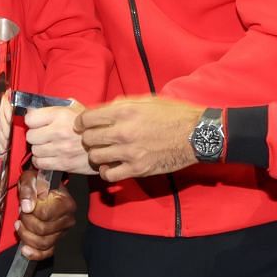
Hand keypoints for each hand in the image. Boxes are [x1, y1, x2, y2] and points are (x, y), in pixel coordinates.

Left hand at [14, 170, 75, 259]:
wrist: (40, 190)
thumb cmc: (38, 184)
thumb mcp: (30, 178)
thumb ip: (29, 188)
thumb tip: (28, 206)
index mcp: (65, 202)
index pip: (44, 214)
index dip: (30, 211)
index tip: (25, 205)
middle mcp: (68, 218)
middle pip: (42, 230)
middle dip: (26, 222)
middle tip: (22, 214)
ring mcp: (62, 231)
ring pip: (43, 243)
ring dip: (26, 235)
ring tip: (21, 224)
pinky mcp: (56, 240)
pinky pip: (47, 253)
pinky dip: (34, 253)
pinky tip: (25, 249)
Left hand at [23, 101, 88, 173]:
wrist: (109, 145)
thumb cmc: (92, 125)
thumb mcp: (75, 109)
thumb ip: (53, 108)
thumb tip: (31, 109)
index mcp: (61, 114)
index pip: (30, 118)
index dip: (32, 120)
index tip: (37, 122)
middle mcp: (59, 131)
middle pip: (30, 136)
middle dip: (35, 136)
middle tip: (44, 136)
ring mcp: (61, 149)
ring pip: (34, 151)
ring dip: (39, 149)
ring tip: (49, 146)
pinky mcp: (63, 164)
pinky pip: (40, 163)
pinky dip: (41, 161)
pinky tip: (49, 156)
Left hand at [78, 96, 204, 182]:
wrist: (195, 135)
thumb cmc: (172, 114)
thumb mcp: (146, 100)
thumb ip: (121, 104)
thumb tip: (102, 110)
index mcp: (124, 111)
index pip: (87, 119)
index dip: (81, 123)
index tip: (82, 126)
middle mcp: (123, 131)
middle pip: (88, 139)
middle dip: (88, 139)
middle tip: (94, 140)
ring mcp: (129, 152)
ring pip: (95, 157)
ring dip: (96, 155)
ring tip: (103, 153)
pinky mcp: (137, 169)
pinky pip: (109, 175)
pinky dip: (106, 172)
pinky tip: (111, 167)